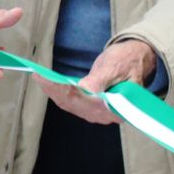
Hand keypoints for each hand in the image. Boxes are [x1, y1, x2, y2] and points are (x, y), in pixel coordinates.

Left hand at [32, 40, 154, 125]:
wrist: (135, 59)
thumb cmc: (128, 60)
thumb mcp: (115, 67)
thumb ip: (100, 81)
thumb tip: (85, 91)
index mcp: (116, 107)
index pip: (85, 101)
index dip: (64, 91)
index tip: (48, 80)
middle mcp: (105, 114)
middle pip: (74, 104)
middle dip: (53, 90)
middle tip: (38, 76)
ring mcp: (97, 112)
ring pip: (69, 104)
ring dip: (52, 91)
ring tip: (38, 77)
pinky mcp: (90, 106)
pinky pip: (70, 101)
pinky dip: (57, 91)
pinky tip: (46, 82)